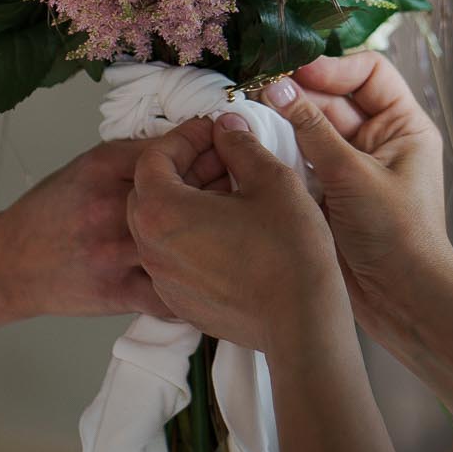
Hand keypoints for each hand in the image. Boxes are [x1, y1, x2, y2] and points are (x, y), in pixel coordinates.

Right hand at [0, 138, 225, 321]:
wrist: (10, 264)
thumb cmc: (52, 211)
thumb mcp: (87, 167)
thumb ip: (135, 156)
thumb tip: (190, 142)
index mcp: (104, 168)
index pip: (171, 149)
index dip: (206, 143)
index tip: (223, 142)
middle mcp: (111, 206)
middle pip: (186, 191)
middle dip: (220, 183)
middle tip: (237, 184)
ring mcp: (116, 252)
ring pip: (187, 240)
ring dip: (216, 234)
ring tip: (229, 230)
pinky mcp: (117, 292)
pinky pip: (173, 293)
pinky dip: (198, 285)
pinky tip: (209, 276)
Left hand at [126, 117, 343, 351]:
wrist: (302, 322)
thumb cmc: (287, 251)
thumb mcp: (270, 180)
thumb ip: (240, 146)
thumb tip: (226, 129)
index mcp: (161, 211)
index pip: (153, 157)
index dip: (184, 138)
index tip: (213, 132)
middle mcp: (150, 247)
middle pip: (150, 191)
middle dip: (183, 168)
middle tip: (221, 158)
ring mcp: (162, 279)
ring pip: (160, 226)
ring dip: (186, 202)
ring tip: (229, 193)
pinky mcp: (180, 302)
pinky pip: (173, 258)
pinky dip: (191, 237)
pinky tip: (228, 231)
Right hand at [258, 52, 452, 338]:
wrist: (400, 300)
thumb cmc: (395, 235)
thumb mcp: (353, 175)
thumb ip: (312, 130)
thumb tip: (277, 88)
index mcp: (403, 126)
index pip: (369, 73)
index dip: (333, 67)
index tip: (296, 71)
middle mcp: (379, 140)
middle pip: (334, 98)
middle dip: (299, 94)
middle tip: (260, 93)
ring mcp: (352, 166)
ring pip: (312, 128)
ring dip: (285, 122)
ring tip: (251, 115)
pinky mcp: (329, 191)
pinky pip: (301, 159)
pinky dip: (280, 151)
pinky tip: (255, 146)